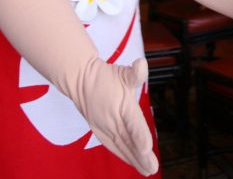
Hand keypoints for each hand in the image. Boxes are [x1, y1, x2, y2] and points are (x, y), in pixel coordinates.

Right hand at [75, 58, 157, 175]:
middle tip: (152, 168)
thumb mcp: (122, 72)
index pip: (132, 123)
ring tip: (147, 170)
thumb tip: (141, 64)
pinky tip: (133, 163)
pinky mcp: (99, 131)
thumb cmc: (106, 76)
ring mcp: (104, 127)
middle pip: (128, 140)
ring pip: (120, 146)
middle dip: (140, 156)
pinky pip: (112, 146)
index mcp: (121, 105)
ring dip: (134, 159)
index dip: (139, 135)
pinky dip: (122, 155)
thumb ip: (135, 72)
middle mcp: (111, 119)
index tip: (147, 148)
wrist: (80, 80)